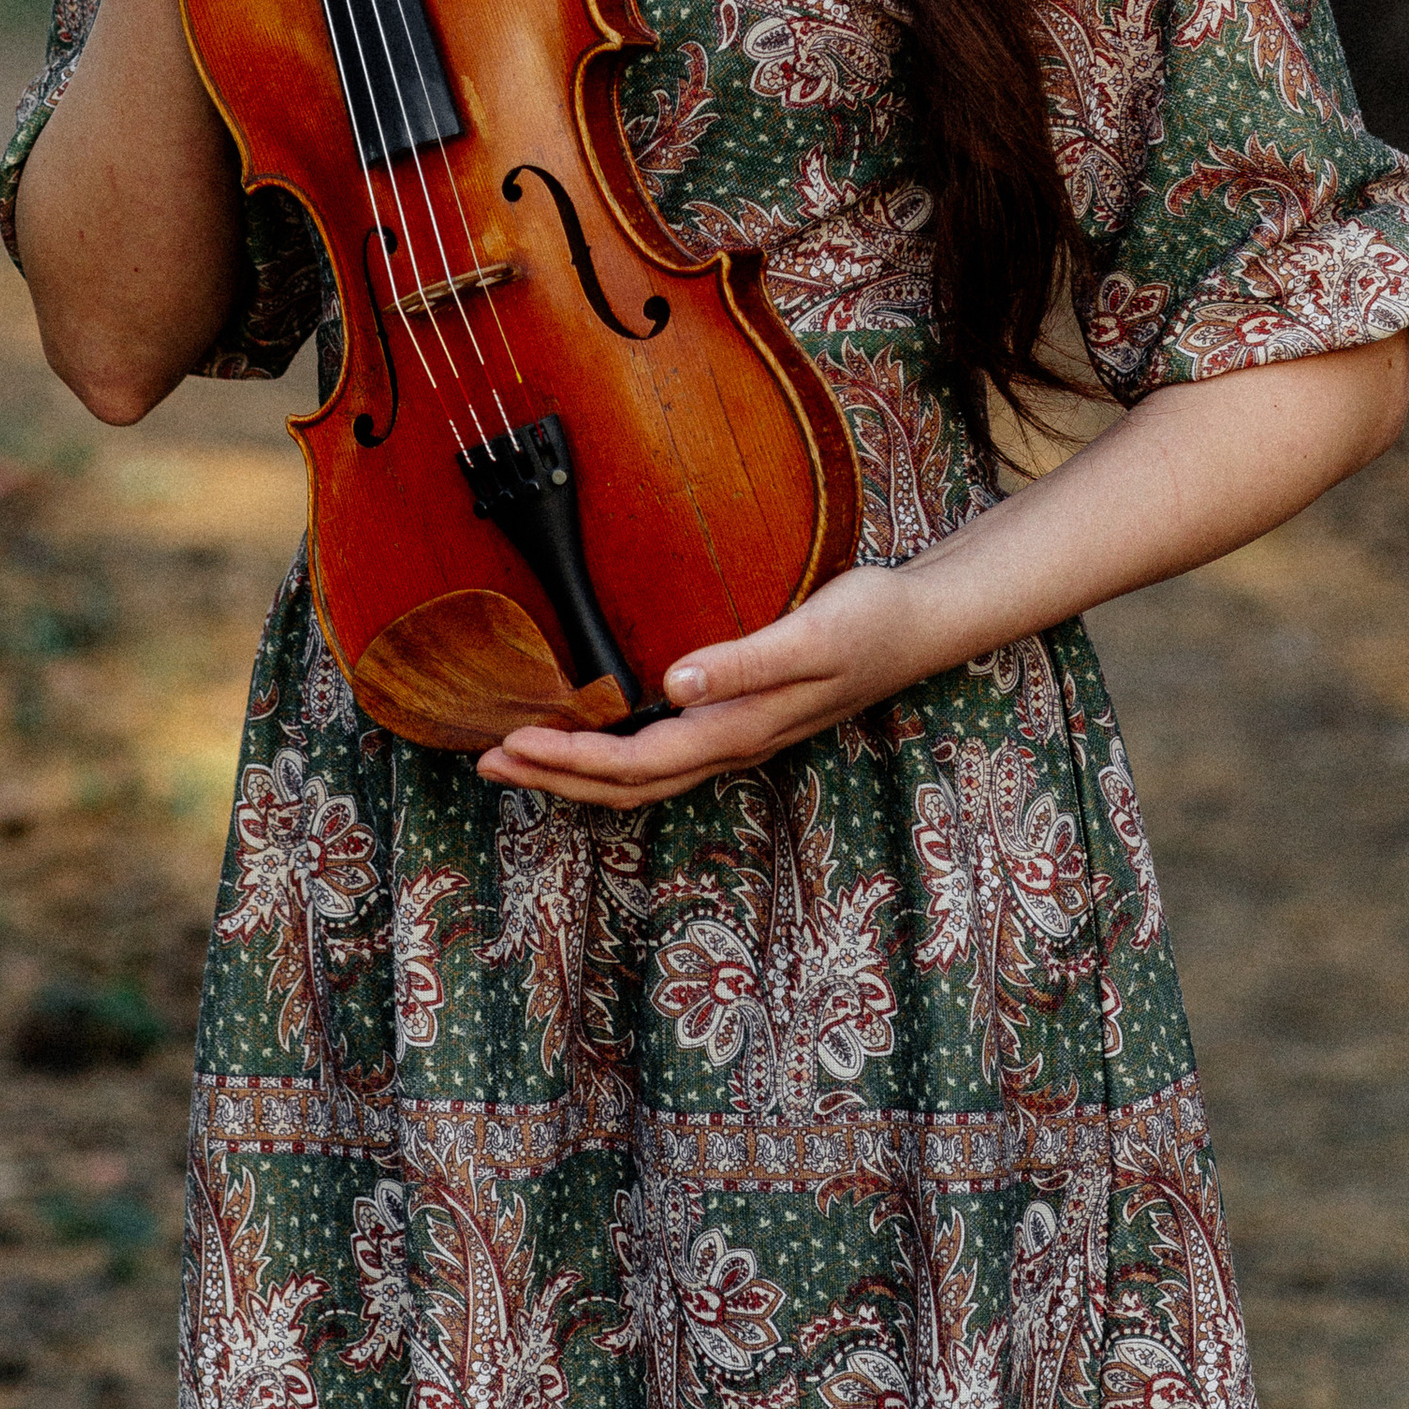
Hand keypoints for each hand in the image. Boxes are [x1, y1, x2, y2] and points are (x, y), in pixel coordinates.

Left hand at [475, 562, 939, 808]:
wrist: (919, 626)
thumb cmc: (867, 623)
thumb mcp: (809, 636)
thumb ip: (742, 661)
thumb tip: (672, 684)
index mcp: (738, 729)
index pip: (636, 763)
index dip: (569, 760)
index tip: (512, 743)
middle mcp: (732, 744)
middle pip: (628, 785)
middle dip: (555, 778)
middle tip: (488, 759)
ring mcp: (736, 738)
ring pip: (643, 778)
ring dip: (577, 773)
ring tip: (522, 756)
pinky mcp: (740, 719)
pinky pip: (662, 756)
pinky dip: (613, 756)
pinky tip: (592, 736)